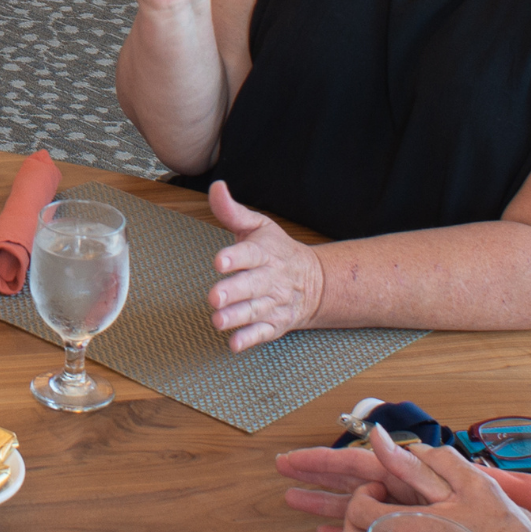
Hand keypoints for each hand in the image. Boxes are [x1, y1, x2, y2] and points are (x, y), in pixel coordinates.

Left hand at [203, 181, 323, 352]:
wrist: (316, 282)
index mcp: (264, 252)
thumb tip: (216, 187)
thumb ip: (232, 211)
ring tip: (218, 320)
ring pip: (254, 311)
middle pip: (251, 285)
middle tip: (214, 296)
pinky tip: (234, 344)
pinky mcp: (275, 324)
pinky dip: (249, 339)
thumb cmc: (277, 251)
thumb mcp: (258, 227)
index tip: (220, 260)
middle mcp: (269, 279)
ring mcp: (273, 303)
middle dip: (233, 291)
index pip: (250, 253)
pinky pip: (263, 333)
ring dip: (236, 317)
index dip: (235, 257)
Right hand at [273, 434, 431, 531]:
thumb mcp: (455, 496)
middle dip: (316, 474)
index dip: (322, 461)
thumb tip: (380, 438)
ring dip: (324, 502)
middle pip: (351, 480)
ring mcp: (405, 519)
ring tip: (291, 498)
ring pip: (355, 507)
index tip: (291, 459)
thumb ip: (413, 470)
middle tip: (282, 470)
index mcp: (413, 479)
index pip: (358, 463)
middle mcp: (405, 496)